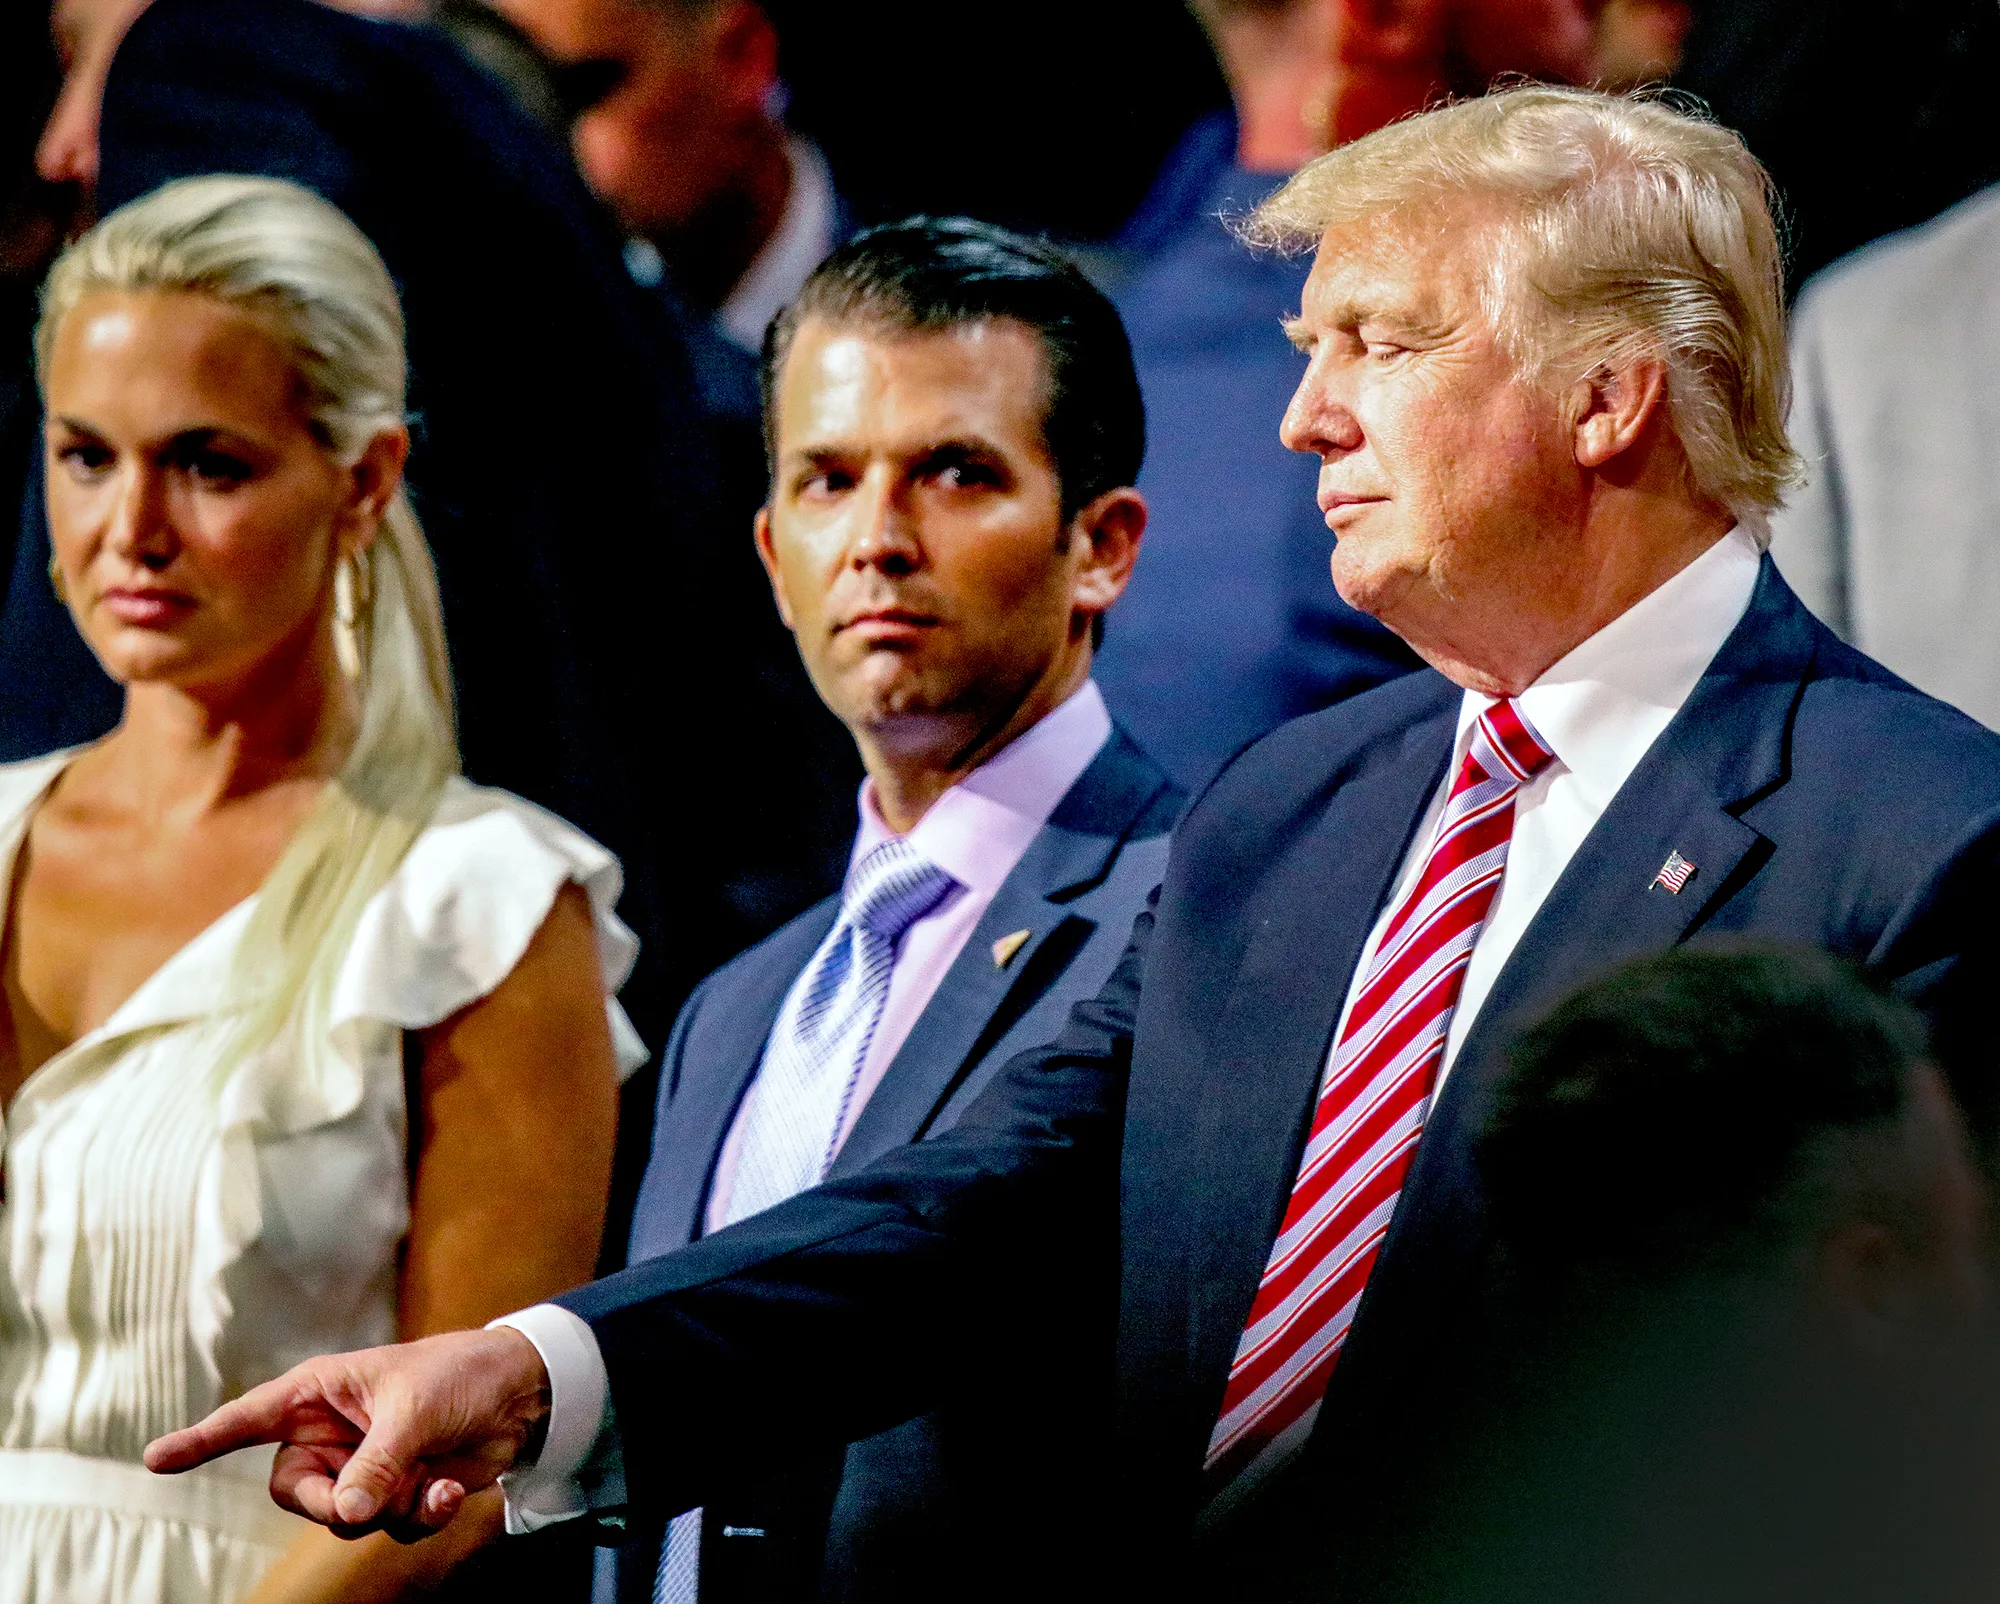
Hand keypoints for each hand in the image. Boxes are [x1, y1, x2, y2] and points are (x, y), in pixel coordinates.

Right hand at [144, 1329, 550, 1542]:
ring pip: (342, 1518)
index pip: (248, 1418)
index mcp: (322, 1391)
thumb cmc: (461, 1375)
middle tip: (362, 1501)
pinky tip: (450, 1493)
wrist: (522, 1394)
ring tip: (431, 1480)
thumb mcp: (414, 1413)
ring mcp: (363, 1465)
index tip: (155, 1459)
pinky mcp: (396, 1491)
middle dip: (328, 1504)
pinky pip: (386, 1526)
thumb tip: (344, 1516)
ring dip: (388, 1508)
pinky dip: (419, 1516)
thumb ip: (375, 1464)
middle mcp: (333, 1432)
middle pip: (292, 1491)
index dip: (203, 1440)